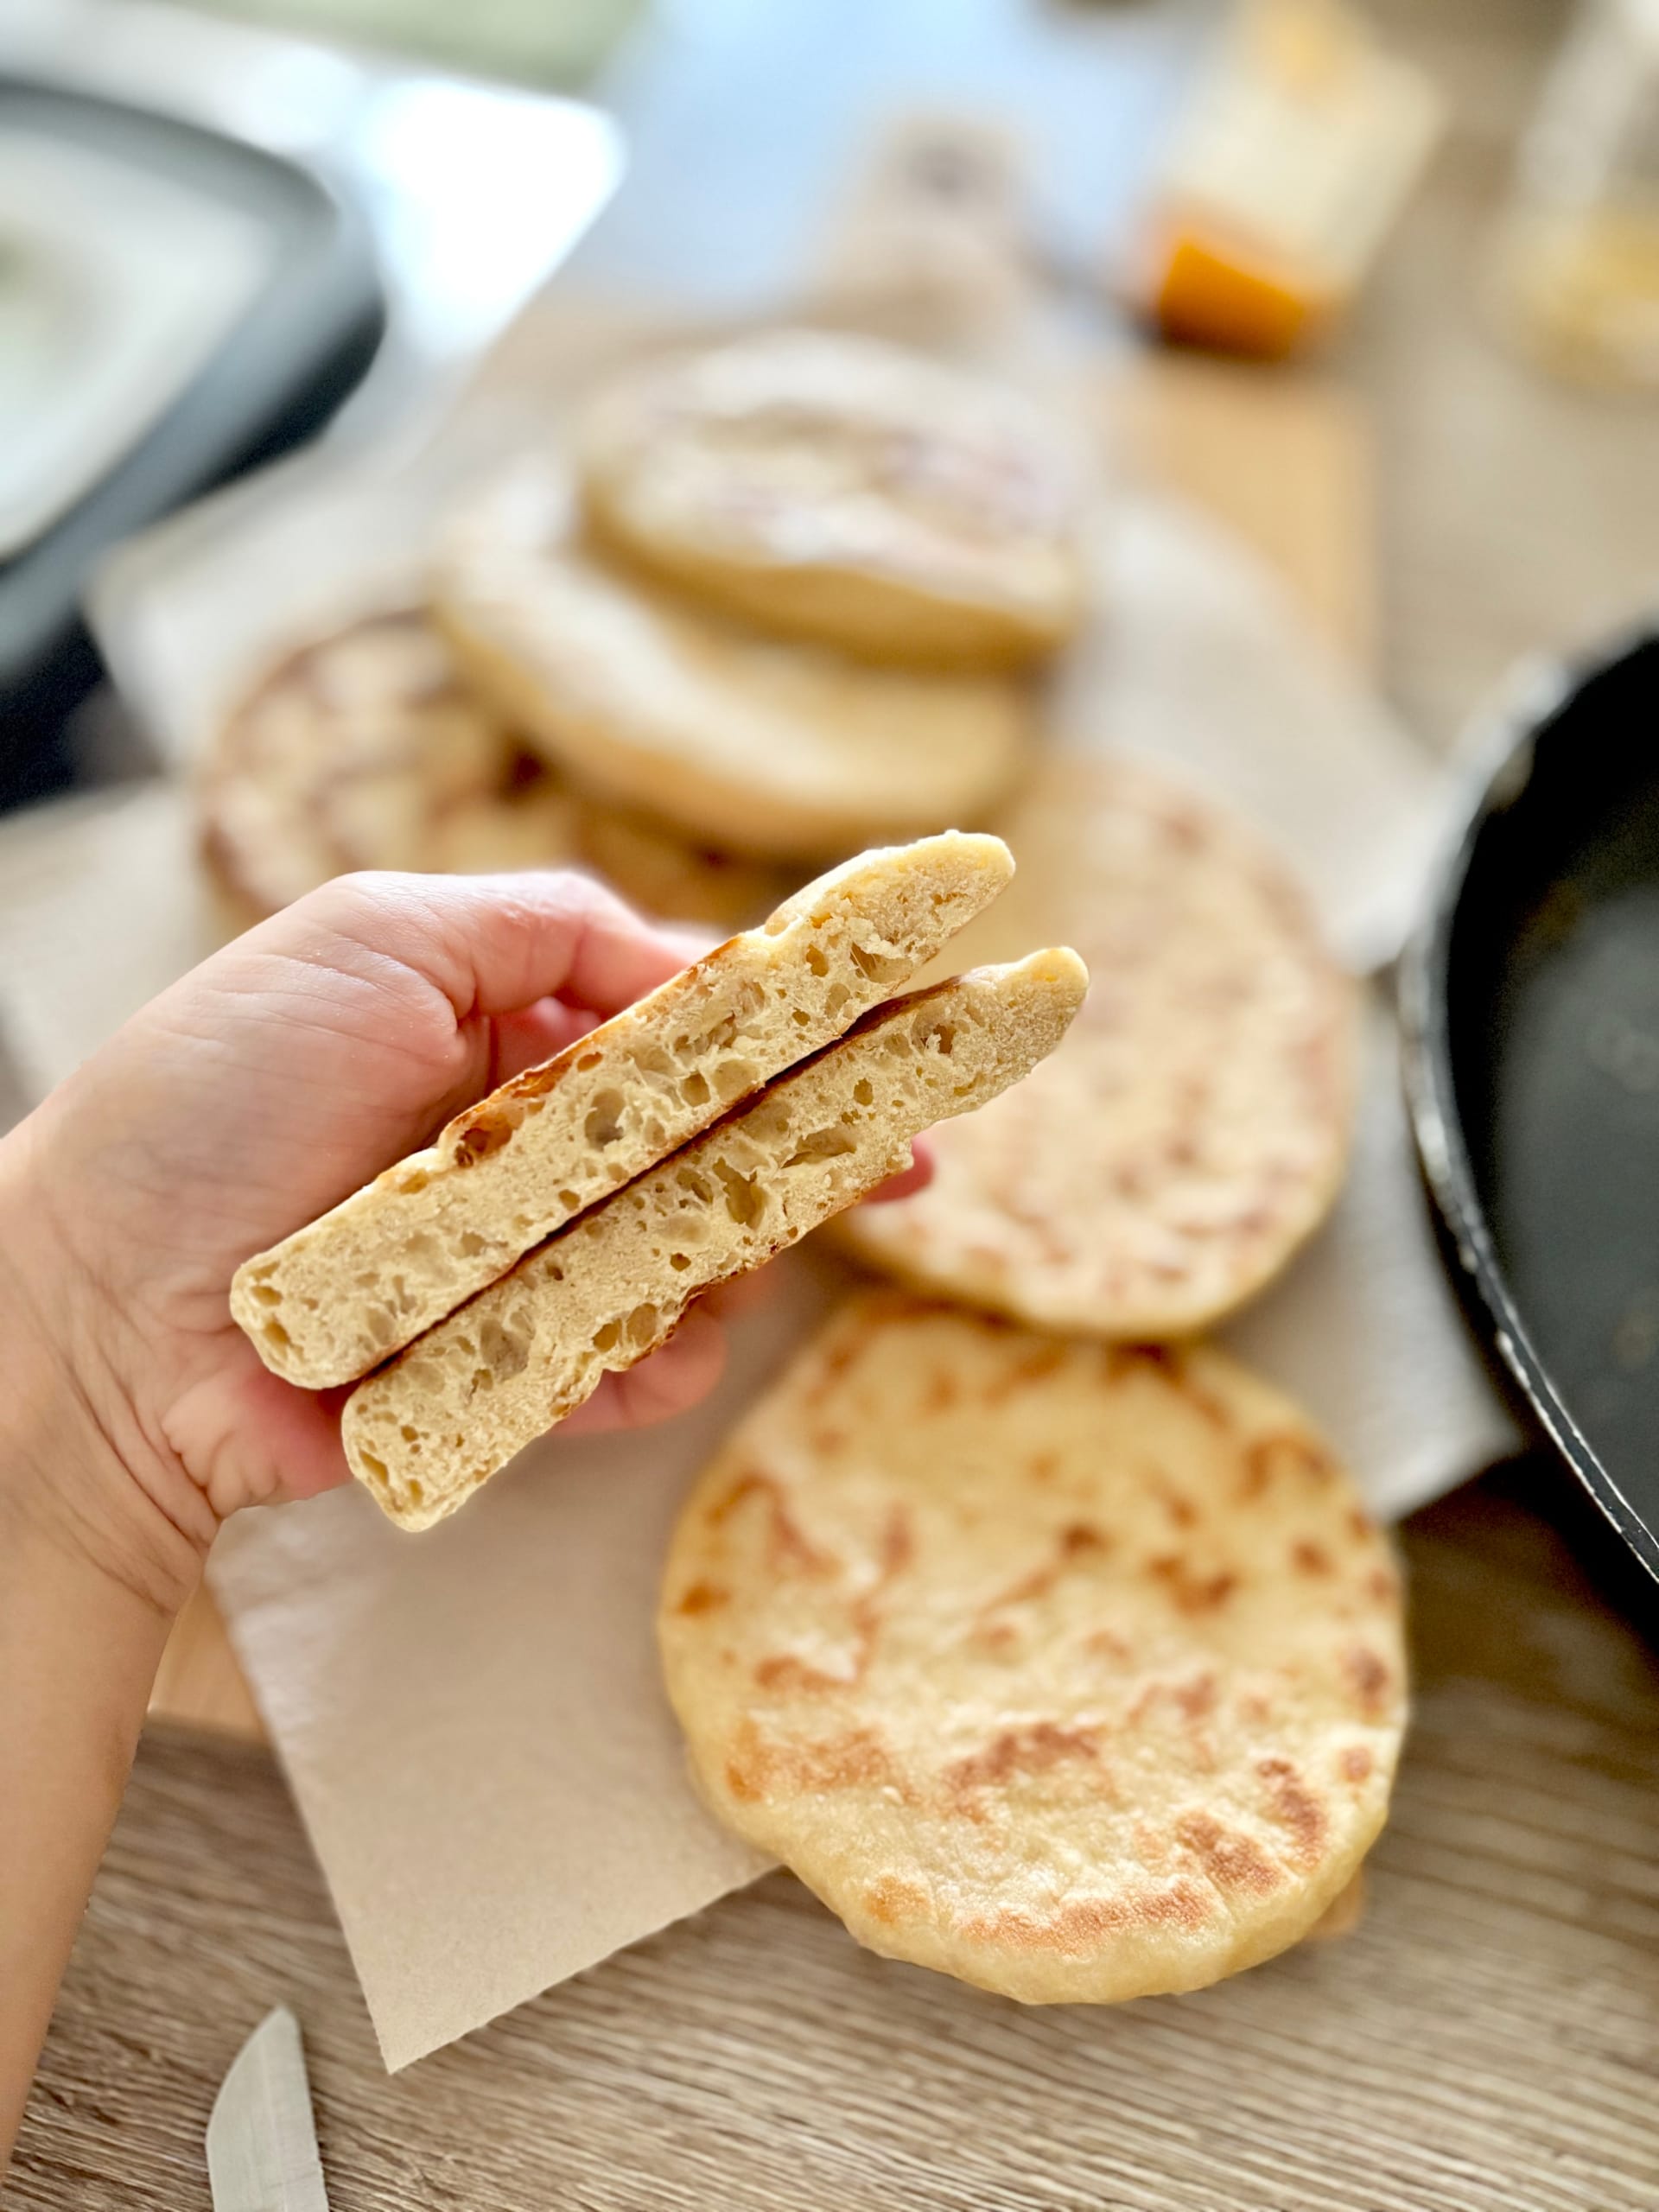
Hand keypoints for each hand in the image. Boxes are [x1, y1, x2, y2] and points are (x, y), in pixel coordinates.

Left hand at [0, 870, 927, 1614]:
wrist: (92, 1305)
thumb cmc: (212, 1097)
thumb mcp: (370, 934)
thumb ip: (544, 922)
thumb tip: (699, 958)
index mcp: (508, 1026)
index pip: (692, 1013)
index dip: (810, 1016)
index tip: (913, 1015)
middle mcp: (535, 1144)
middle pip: (724, 1140)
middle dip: (823, 1147)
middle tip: (915, 1161)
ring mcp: (531, 1263)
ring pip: (700, 1259)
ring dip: (721, 1259)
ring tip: (697, 1261)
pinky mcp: (513, 1373)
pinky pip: (636, 1370)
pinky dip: (649, 1365)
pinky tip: (626, 1360)